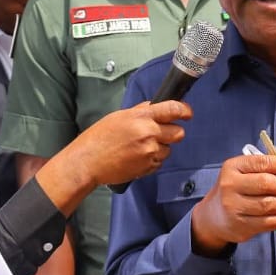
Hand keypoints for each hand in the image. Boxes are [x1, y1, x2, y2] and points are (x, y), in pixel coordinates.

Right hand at [64, 101, 191, 187]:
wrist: (88, 162)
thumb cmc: (99, 138)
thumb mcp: (119, 116)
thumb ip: (140, 112)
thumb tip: (155, 108)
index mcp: (141, 117)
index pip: (173, 109)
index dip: (184, 110)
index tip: (187, 113)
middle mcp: (149, 133)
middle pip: (178, 133)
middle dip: (173, 133)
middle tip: (161, 133)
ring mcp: (149, 152)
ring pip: (168, 150)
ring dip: (160, 148)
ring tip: (139, 148)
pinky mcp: (147, 167)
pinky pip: (159, 162)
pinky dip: (152, 160)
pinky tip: (136, 157)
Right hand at [190, 154, 275, 255]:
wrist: (213, 216)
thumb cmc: (236, 189)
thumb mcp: (244, 172)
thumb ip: (268, 169)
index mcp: (234, 166)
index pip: (264, 163)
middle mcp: (231, 185)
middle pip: (267, 184)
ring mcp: (234, 207)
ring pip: (270, 205)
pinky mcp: (241, 226)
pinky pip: (269, 223)